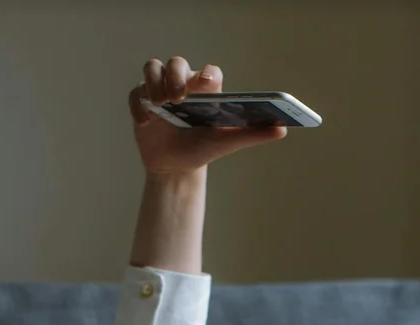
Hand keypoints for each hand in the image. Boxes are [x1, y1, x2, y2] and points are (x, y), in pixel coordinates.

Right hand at [128, 56, 286, 176]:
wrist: (177, 166)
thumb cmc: (204, 148)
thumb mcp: (228, 142)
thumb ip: (253, 134)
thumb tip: (282, 130)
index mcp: (206, 90)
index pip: (208, 73)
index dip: (206, 75)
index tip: (205, 85)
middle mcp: (183, 84)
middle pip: (176, 63)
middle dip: (176, 76)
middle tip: (178, 99)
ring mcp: (160, 90)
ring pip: (152, 68)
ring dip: (154, 83)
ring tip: (161, 106)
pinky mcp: (142, 102)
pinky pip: (136, 94)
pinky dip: (138, 106)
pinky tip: (146, 122)